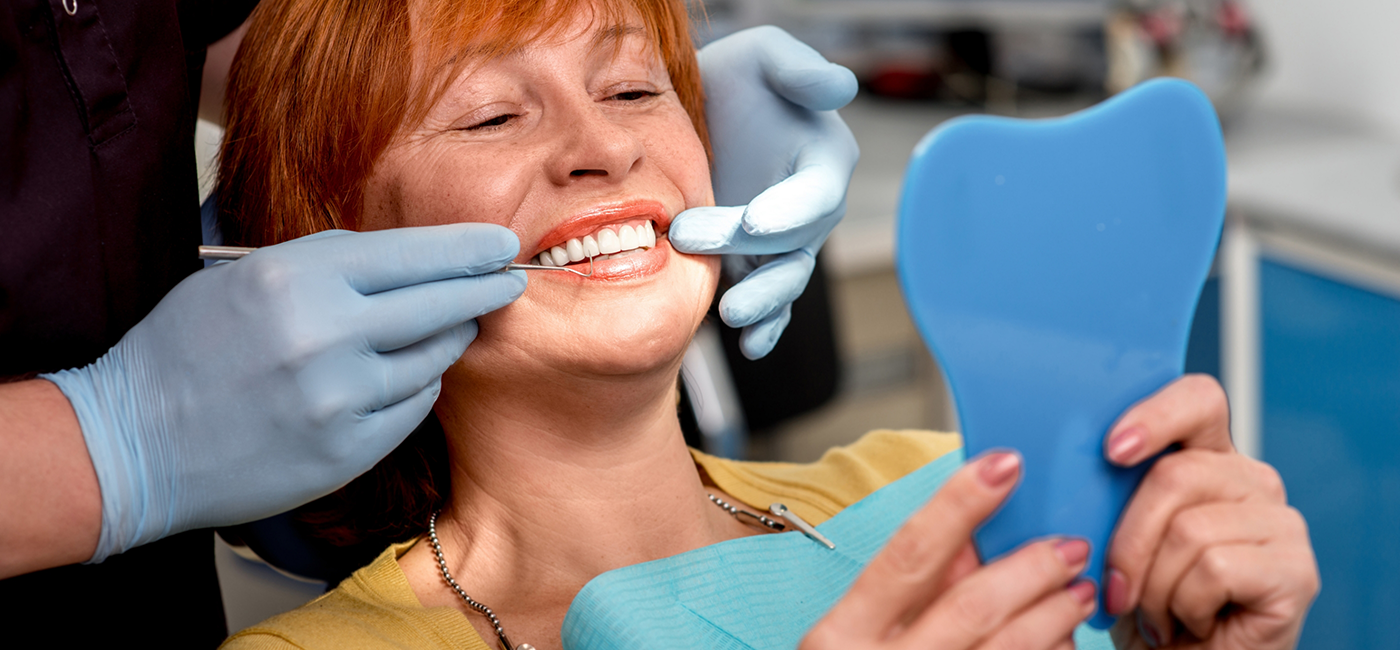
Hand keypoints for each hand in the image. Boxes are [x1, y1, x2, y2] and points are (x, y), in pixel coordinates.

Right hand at [43, 225, 524, 561]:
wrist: (132, 444)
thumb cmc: (185, 350)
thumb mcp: (244, 278)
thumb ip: (325, 266)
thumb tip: (407, 260)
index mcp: (296, 278)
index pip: (412, 254)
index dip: (466, 248)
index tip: (501, 243)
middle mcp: (326, 334)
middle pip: (440, 303)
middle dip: (485, 288)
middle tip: (510, 280)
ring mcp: (340, 398)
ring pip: (433, 358)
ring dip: (448, 339)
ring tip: (451, 327)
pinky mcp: (347, 449)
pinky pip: (413, 407)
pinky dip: (415, 387)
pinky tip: (404, 377)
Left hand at [671, 26, 859, 358]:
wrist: (696, 112)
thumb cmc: (737, 77)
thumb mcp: (764, 55)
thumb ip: (799, 70)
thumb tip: (840, 87)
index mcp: (823, 160)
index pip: (816, 194)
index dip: (791, 211)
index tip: (756, 222)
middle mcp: (810, 208)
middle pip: (792, 243)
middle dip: (750, 251)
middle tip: (690, 238)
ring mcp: (783, 243)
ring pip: (784, 281)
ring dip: (762, 303)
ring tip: (731, 315)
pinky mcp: (754, 264)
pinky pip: (769, 302)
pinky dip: (765, 328)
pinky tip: (750, 346)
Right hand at [804, 453, 1096, 649]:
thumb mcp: (854, 637)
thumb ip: (905, 589)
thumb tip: (968, 537)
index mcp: (839, 637)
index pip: (909, 553)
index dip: (960, 503)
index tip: (1006, 464)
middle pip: (972, 604)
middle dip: (1032, 567)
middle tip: (1069, 546)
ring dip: (1055, 616)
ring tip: (1078, 591)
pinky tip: (1063, 643)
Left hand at [1102, 375, 1318, 648]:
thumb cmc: (1141, 606)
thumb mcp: (1112, 536)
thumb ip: (1107, 491)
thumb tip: (1065, 461)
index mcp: (1208, 459)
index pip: (1198, 399)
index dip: (1155, 415)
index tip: (1112, 450)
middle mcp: (1252, 481)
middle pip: (1175, 474)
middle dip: (1129, 541)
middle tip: (1120, 589)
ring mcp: (1281, 523)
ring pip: (1189, 529)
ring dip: (1155, 586)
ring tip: (1159, 612)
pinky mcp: (1297, 570)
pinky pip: (1215, 567)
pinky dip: (1185, 605)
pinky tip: (1191, 622)